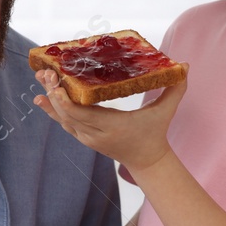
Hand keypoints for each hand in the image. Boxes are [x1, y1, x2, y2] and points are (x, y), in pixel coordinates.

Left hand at [32, 69, 186, 173]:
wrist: (147, 161)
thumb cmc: (155, 132)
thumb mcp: (166, 111)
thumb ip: (176, 89)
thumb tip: (186, 65)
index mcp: (113, 126)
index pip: (83, 114)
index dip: (66, 101)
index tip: (57, 83)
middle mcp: (96, 134)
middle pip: (68, 114)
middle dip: (54, 95)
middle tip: (45, 75)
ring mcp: (89, 138)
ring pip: (63, 120)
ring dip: (50, 102)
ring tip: (39, 82)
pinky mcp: (85, 138)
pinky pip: (65, 123)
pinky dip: (54, 110)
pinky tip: (43, 98)